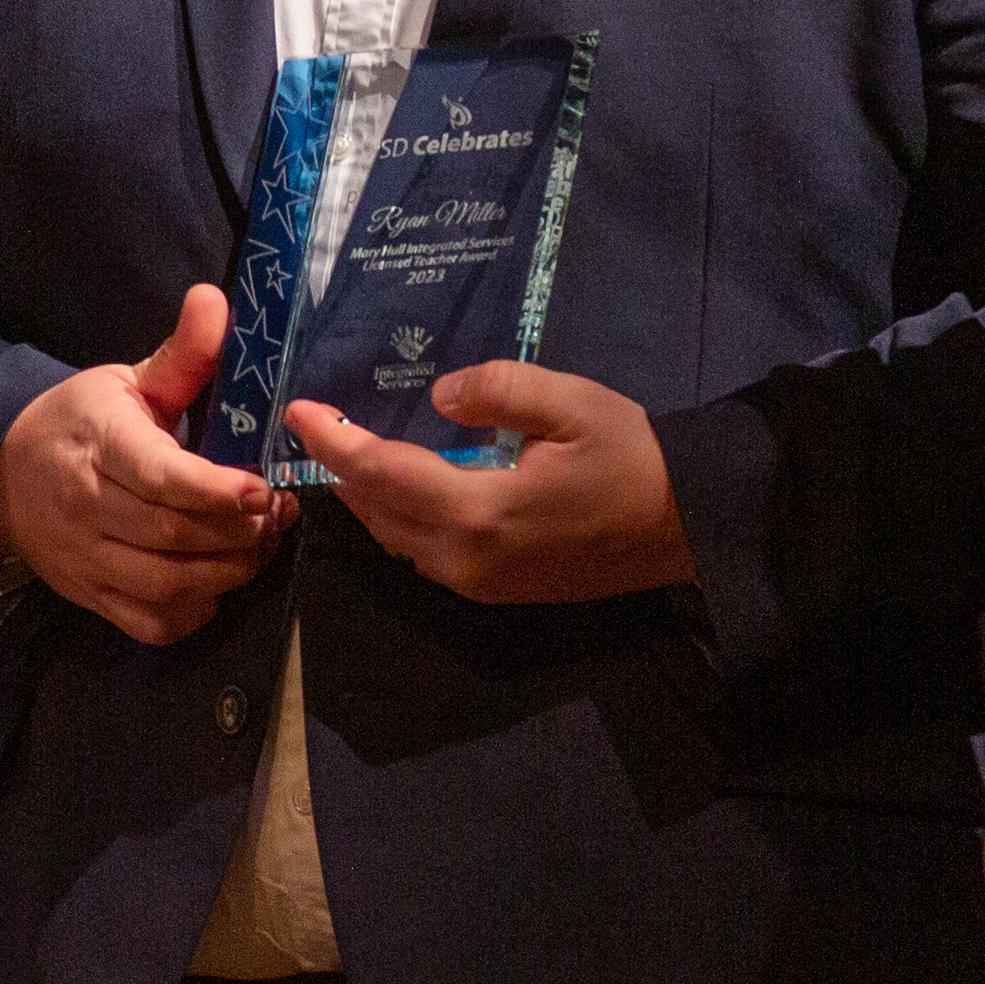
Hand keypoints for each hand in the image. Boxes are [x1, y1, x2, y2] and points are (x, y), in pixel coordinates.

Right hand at [0, 284, 292, 642]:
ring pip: (165, 584)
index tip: (263, 488)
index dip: (215, 489)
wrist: (3, 477)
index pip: (159, 477)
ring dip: (226, 573)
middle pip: (172, 536)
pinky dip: (192, 615)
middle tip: (278, 514)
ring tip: (259, 545)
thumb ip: (181, 355)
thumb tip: (216, 298)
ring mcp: (86, 559)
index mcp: (99, 444)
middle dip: (238, 532)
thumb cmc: (81, 422)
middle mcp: (86, 507)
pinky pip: (148, 623)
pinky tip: (218, 586)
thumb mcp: (127, 381)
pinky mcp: (90, 597)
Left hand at [286, 362, 693, 605]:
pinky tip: (401, 488)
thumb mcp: (573, 402)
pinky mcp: (496, 592)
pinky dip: (399, 519)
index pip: (381, 474)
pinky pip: (424, 556)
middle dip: (341, 472)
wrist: (687, 528)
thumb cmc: (633, 459)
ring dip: (367, 499)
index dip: (333, 441)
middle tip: (317, 426)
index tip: (298, 409)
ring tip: (349, 453)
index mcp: (479, 513)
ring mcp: (480, 585)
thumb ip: (498, 391)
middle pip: (378, 515)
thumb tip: (437, 396)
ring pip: (397, 542)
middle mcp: (466, 560)